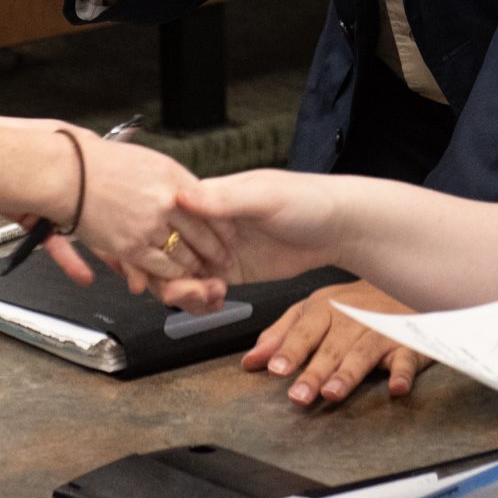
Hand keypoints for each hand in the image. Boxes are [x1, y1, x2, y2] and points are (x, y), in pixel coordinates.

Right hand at [52, 131, 232, 305]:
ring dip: (195, 266)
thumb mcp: (150, 162)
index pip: (211, 205)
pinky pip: (159, 267)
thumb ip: (176, 181)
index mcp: (173, 177)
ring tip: (204, 272)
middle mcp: (165, 201)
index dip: (223, 224)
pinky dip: (171, 275)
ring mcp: (148, 225)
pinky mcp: (129, 246)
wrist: (68, 172)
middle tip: (224, 259)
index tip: (231, 234)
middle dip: (215, 251)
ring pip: (182, 254)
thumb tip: (196, 196)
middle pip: (201, 233)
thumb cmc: (101, 163)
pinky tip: (177, 277)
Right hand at [169, 169, 352, 285]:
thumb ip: (223, 200)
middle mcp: (207, 224)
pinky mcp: (230, 272)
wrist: (339, 229)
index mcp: (209, 197)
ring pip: (180, 276)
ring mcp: (216, 250)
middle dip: (170, 277)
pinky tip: (217, 300)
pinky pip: (202, 291)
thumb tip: (182, 195)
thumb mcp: (265, 197)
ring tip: (211, 295)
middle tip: (194, 289)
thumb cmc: (308, 200)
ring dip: (186, 293)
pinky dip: (202, 302)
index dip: (157, 243)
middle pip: (166, 253)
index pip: (165, 220)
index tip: (163, 264)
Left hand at [244, 281, 431, 406]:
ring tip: (333, 393)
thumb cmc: (352, 303)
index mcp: (326, 308)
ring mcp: (382, 329)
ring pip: (364, 353)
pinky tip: (397, 387)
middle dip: (314, 372)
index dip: (289, 350)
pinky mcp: (408, 342)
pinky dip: (404, 372)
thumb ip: (281, 335)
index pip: (304, 331)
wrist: (403, 283)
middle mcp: (353, 317)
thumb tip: (249, 362)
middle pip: (331, 347)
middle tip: (298, 396)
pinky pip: (407, 357)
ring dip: (348, 373)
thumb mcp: (313, 311)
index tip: (275, 369)